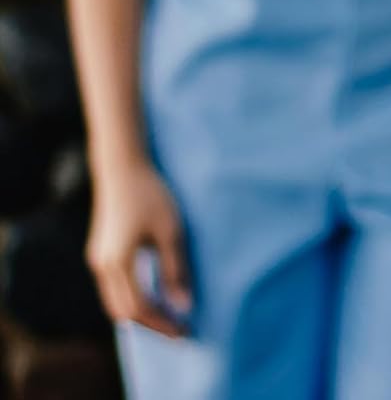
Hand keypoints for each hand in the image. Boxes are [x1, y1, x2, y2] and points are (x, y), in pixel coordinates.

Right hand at [87, 158, 191, 336]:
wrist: (122, 168)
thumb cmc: (151, 194)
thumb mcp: (170, 230)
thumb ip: (175, 269)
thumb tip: (184, 305)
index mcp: (118, 262)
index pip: (139, 309)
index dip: (162, 323)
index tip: (185, 330)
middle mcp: (103, 266)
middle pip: (124, 312)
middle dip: (152, 324)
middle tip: (179, 329)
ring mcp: (98, 260)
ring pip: (116, 302)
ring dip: (141, 313)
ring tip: (170, 316)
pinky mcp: (100, 253)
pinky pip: (114, 288)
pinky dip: (133, 298)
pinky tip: (154, 295)